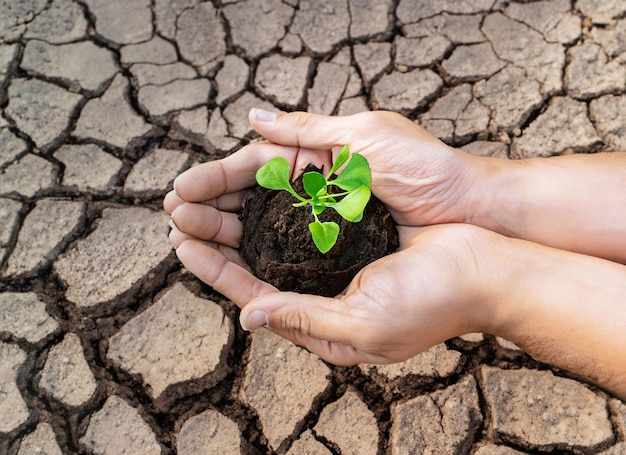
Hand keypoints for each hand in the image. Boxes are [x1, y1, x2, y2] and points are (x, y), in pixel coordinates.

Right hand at [165, 109, 486, 229]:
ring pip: (263, 227)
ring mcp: (324, 221)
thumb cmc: (425, 168)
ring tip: (189, 240)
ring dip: (225, 233)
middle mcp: (314, 188)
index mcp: (317, 155)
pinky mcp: (338, 250)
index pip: (254, 165)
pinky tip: (233, 264)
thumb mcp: (366, 135)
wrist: (470, 209)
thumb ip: (309, 130)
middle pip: (250, 198)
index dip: (216, 177)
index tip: (180, 190)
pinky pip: (291, 254)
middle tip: (175, 219)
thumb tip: (254, 116)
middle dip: (210, 207)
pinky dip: (261, 257)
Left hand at [171, 223, 494, 365]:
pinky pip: (308, 218)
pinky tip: (259, 186)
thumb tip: (249, 317)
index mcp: (320, 322)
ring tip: (209, 195)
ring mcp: (339, 261)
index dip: (215, 270)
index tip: (181, 242)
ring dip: (243, 217)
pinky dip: (281, 203)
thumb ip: (304, 321)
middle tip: (181, 211)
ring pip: (277, 238)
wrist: (483, 266)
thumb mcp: (362, 325)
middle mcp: (323, 292)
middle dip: (218, 239)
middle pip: (258, 265)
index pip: (253, 294)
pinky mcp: (355, 234)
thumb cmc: (431, 303)